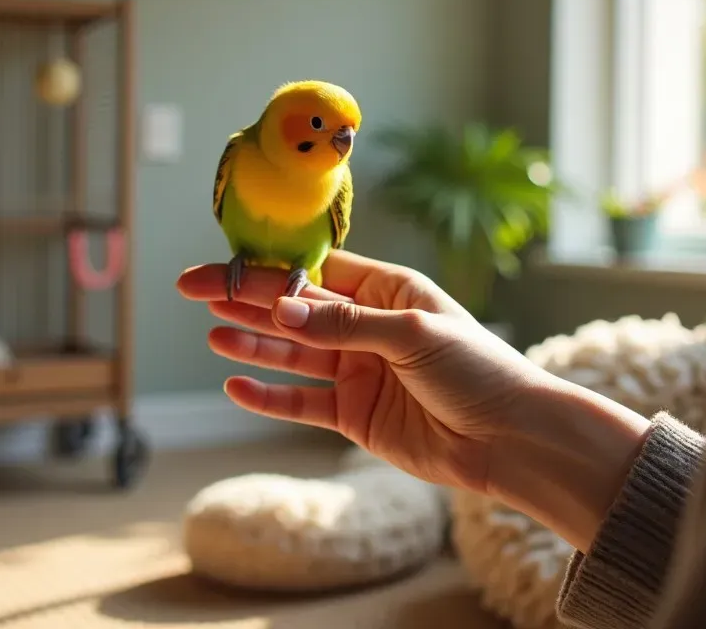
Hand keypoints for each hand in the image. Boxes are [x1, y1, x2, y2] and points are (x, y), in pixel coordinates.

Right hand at [177, 250, 651, 552]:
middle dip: (245, 300)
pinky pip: (301, 402)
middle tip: (195, 290)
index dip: (269, 269)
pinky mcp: (354, 414)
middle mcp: (366, 327)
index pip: (315, 272)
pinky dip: (269, 396)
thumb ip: (344, 325)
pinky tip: (236, 386)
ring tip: (213, 334)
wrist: (511, 439)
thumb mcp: (412, 333)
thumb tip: (281, 311)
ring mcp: (357, 371)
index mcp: (386, 291)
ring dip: (252, 345)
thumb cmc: (477, 370)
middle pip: (293, 310)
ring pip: (291, 355)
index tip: (225, 266)